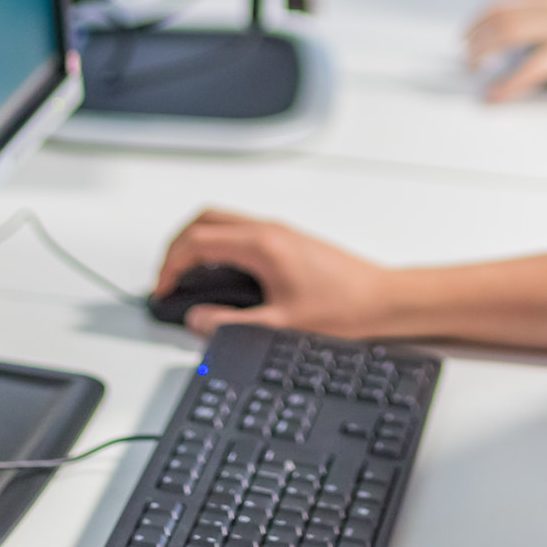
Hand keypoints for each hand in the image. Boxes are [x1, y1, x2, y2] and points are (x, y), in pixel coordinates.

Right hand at [154, 209, 395, 337]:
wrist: (383, 299)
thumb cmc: (344, 308)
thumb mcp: (280, 326)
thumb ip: (231, 324)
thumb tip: (196, 319)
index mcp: (262, 244)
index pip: (197, 241)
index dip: (170, 266)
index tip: (162, 290)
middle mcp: (269, 229)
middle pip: (204, 220)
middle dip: (177, 246)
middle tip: (167, 278)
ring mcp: (279, 232)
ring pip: (223, 222)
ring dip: (197, 243)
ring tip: (187, 277)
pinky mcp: (288, 241)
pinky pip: (240, 231)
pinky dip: (219, 246)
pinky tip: (221, 276)